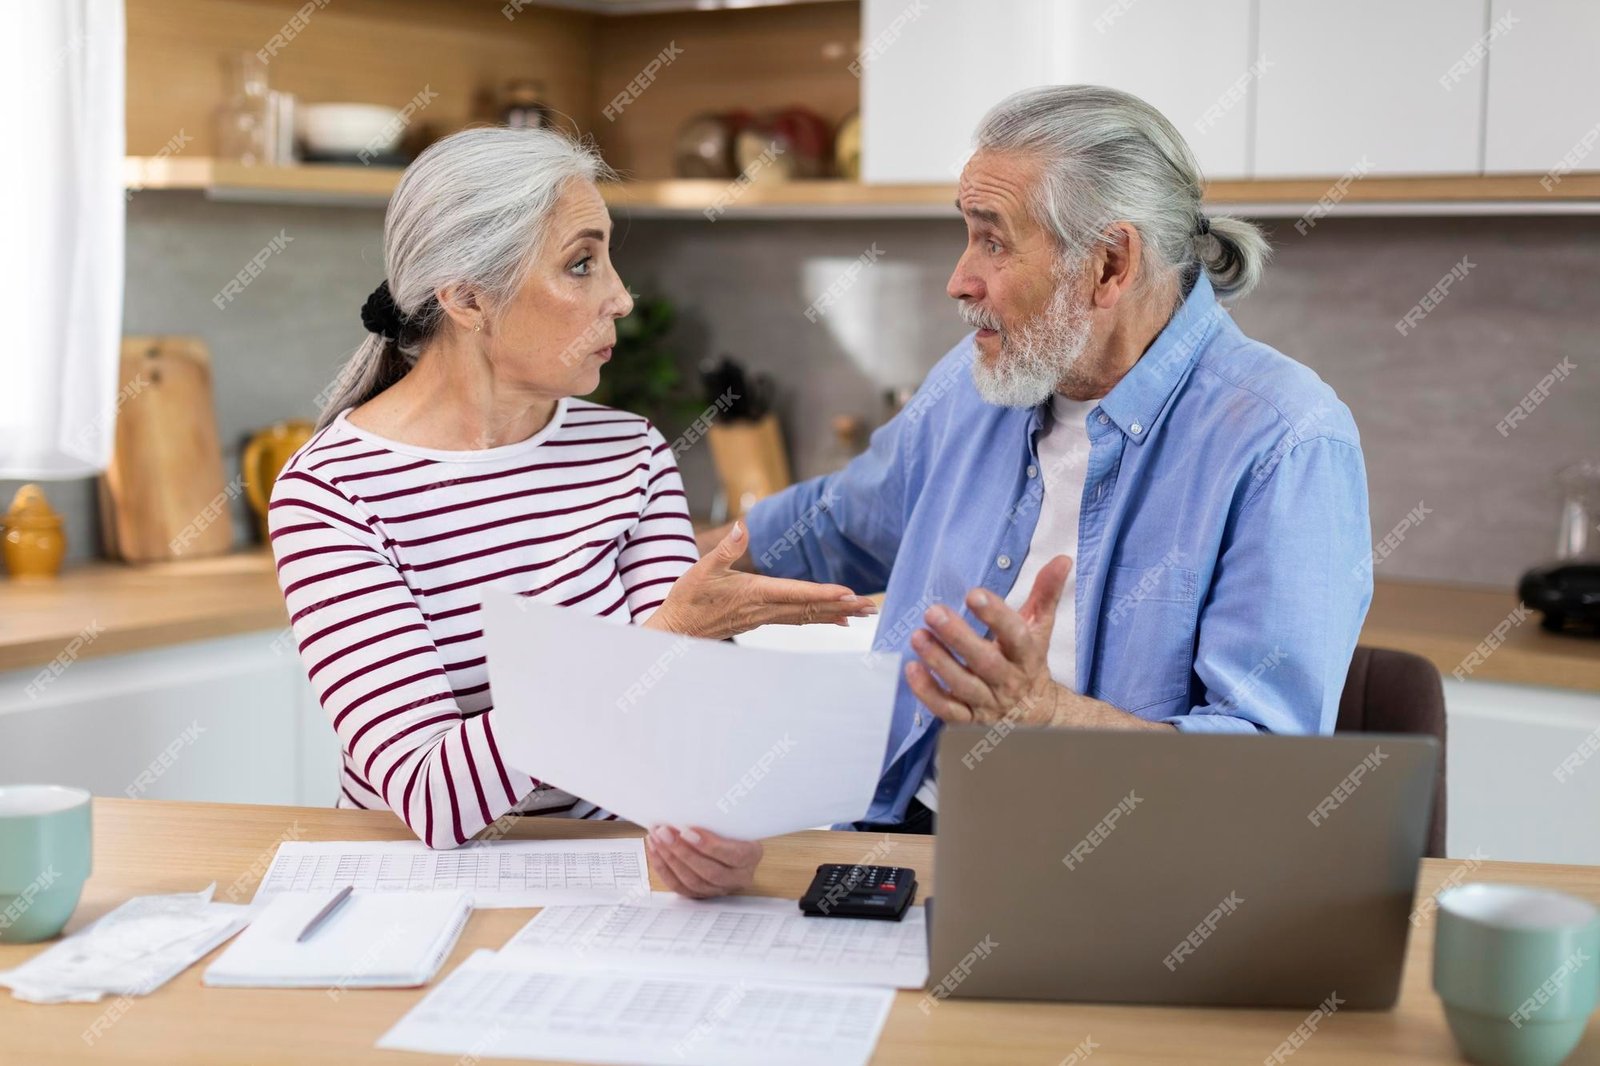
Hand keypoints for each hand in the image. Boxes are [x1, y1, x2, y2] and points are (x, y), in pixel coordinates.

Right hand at [644, 521, 876, 639]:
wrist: (676, 631)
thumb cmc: (687, 599)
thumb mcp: (702, 569)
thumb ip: (725, 549)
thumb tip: (742, 526)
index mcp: (755, 593)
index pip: (797, 593)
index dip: (824, 593)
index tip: (849, 594)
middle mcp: (765, 609)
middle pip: (811, 608)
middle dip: (842, 607)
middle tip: (872, 607)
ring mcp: (765, 617)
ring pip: (808, 616)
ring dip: (836, 614)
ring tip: (863, 613)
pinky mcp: (761, 620)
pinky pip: (798, 620)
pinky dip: (819, 619)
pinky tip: (835, 620)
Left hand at [646, 825, 762, 898]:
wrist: (733, 837)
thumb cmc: (731, 824)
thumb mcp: (733, 817)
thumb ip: (718, 816)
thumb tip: (693, 805)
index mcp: (751, 856)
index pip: (733, 856)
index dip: (709, 846)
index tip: (687, 831)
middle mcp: (738, 877)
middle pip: (709, 872)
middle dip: (682, 851)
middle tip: (664, 832)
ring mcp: (719, 888)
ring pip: (692, 881)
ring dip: (670, 859)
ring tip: (657, 838)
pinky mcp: (701, 893)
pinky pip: (680, 886)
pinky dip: (664, 868)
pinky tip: (655, 850)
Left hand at [905, 554, 1072, 727]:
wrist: (1035, 711)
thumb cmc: (1030, 660)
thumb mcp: (1040, 626)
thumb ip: (1046, 593)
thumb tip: (1062, 558)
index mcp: (1028, 655)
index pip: (1015, 635)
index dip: (996, 616)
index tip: (973, 594)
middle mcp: (1009, 680)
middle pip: (985, 661)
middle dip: (958, 637)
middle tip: (933, 612)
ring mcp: (988, 702)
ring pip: (963, 685)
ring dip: (939, 661)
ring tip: (918, 636)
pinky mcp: (969, 720)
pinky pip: (948, 710)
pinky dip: (928, 693)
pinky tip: (912, 669)